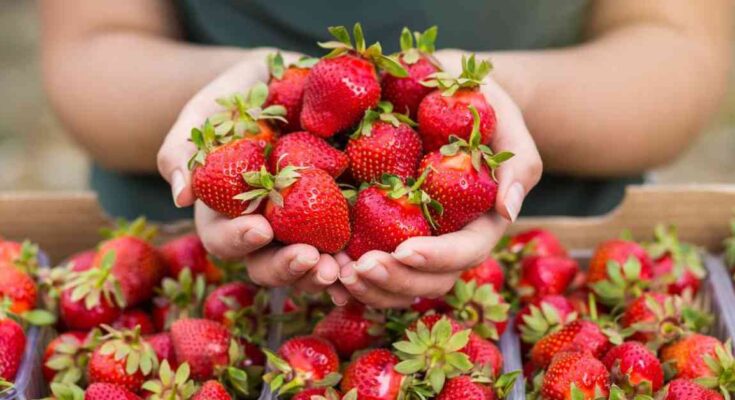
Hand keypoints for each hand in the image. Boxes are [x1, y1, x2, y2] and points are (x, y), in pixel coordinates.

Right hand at [157, 48, 339, 291]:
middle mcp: (264, 228)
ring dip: (320, 274)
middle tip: (308, 258)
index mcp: (225, 213)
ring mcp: (302, 226)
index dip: (240, 240)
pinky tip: (363, 262)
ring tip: (338, 270)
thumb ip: (184, 150)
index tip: (260, 229)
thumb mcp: (204, 114)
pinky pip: (344, 246)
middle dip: (285, 267)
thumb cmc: (233, 99)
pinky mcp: (337, 215)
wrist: (283, 82)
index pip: (225, 239)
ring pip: (306, 266)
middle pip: (266, 265)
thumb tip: (181, 196)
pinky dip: (352, 259)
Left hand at [332, 49, 542, 307]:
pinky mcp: (380, 230)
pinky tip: (322, 271)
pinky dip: (345, 277)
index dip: (437, 258)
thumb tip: (509, 210)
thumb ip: (517, 162)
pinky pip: (367, 265)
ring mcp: (412, 238)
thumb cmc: (477, 102)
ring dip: (366, 289)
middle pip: (428, 281)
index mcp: (479, 220)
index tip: (404, 250)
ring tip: (335, 274)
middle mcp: (445, 239)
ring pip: (397, 285)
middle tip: (358, 269)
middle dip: (394, 281)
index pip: (465, 251)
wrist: (438, 88)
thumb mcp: (503, 118)